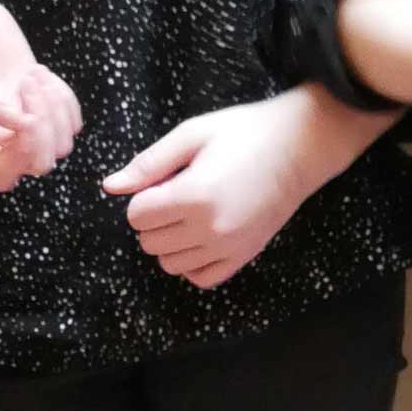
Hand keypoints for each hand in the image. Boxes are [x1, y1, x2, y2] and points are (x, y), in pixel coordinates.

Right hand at [0, 0, 79, 192]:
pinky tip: (42, 73)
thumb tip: (20, 126)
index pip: (1, 176)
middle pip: (38, 164)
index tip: (23, 119)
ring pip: (60, 143)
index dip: (20, 157)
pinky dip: (66, 98)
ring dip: (55, 108)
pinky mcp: (38, 100)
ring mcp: (20, 118)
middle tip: (27, 83)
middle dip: (45, 128)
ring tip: (32, 74)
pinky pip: (70, 118)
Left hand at [102, 90, 349, 287]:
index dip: (144, 195)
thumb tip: (110, 186)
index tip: (165, 179)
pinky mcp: (244, 256)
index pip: (137, 216)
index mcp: (193, 195)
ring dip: (170, 240)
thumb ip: (149, 163)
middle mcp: (210, 228)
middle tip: (178, 191)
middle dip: (154, 218)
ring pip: (170, 263)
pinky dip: (192, 262)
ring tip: (191, 211)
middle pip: (149, 241)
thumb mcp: (193, 134)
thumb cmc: (245, 132)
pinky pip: (200, 277)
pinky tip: (202, 234)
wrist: (301, 146)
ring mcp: (228, 246)